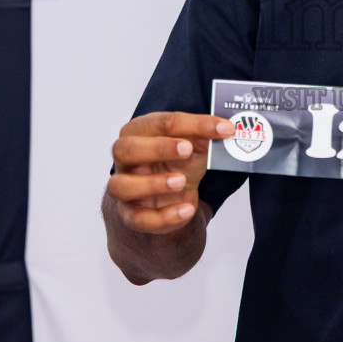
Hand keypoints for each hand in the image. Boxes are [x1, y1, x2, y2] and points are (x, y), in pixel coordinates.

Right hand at [106, 112, 233, 234]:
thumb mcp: (195, 145)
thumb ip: (204, 136)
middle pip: (125, 149)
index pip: (159, 123)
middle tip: (187, 150)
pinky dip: (164, 217)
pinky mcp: (131, 215)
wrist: (176, 196)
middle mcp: (125, 159)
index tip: (221, 128)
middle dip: (158, 148)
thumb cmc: (179, 163)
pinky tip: (186, 209)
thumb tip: (221, 129)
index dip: (192, 124)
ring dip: (153, 184)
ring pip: (121, 186)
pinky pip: (138, 219)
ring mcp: (124, 188)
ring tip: (181, 182)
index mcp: (138, 132)